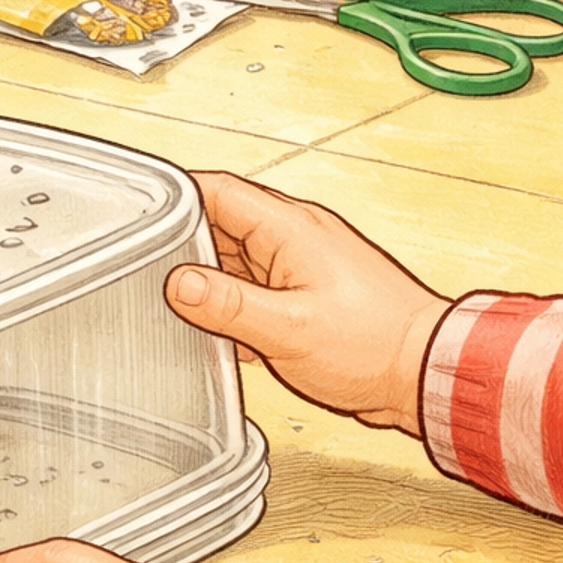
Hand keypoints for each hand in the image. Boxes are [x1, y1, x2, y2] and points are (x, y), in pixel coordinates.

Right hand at [166, 172, 450, 434]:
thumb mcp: (289, 327)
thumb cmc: (376, 345)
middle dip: (184, 247)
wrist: (425, 372)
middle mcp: (294, 238)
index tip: (138, 209)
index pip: (217, 190)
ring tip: (188, 310)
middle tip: (151, 273)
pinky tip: (223, 332)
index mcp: (289, 228)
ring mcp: (299, 266)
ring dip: (210, 283)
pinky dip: (232, 306)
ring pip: (234, 259)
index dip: (174, 195)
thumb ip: (228, 304)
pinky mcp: (304, 294)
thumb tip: (180, 284)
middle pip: (219, 224)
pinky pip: (253, 288)